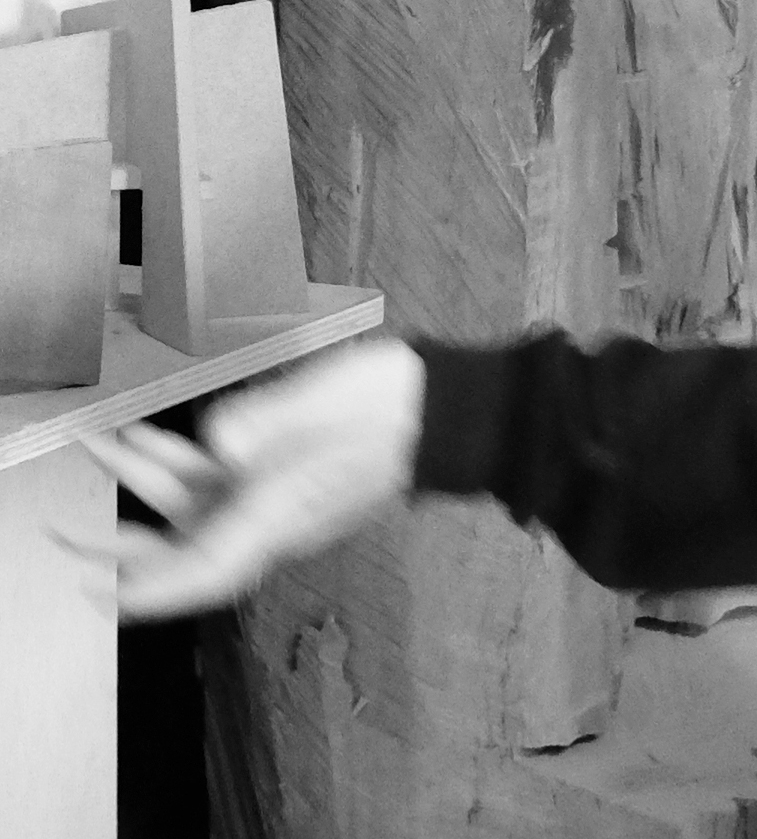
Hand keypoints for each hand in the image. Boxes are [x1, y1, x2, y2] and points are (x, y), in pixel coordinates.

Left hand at [75, 336, 425, 620]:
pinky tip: (158, 434)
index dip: (151, 589)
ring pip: (199, 507)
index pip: (204, 570)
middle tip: (65, 536)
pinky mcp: (290, 474)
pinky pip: (223, 482)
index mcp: (280, 511)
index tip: (100, 595)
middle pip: (187, 544)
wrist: (448, 407)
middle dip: (124, 541)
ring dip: (147, 483)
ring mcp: (282, 497)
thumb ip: (266, 421)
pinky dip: (183, 464)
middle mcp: (274, 517)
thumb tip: (216, 445)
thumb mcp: (325, 404)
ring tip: (101, 445)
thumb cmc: (390, 406)